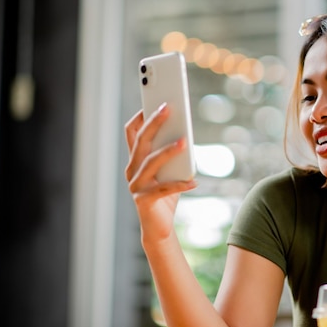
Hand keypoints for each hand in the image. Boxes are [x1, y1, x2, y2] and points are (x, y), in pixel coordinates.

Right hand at [124, 104, 196, 243]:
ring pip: (151, 162)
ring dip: (168, 150)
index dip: (140, 115)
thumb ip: (172, 154)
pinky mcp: (144, 200)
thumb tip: (185, 134)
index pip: (131, 132)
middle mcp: (131, 170)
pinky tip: (194, 182)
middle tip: (168, 107)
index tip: (153, 98)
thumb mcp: (170, 171)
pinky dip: (180, 184)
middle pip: (141, 141)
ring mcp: (136, 186)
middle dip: (154, 122)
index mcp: (135, 160)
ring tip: (184, 141)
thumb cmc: (166, 195)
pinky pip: (164, 189)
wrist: (159, 228)